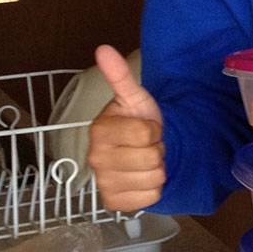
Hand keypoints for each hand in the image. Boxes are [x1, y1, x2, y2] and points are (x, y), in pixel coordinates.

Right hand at [88, 44, 165, 211]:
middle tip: (146, 145)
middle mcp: (95, 159)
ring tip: (144, 159)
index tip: (144, 128)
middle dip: (156, 149)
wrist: (137, 150)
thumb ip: (119, 75)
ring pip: (154, 178)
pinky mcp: (114, 203)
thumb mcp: (134, 97)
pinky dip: (153, 189)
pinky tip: (142, 177)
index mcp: (99, 131)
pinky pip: (150, 197)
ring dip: (157, 168)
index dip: (154, 129)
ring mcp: (103, 183)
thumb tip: (103, 49)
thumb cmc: (135, 120)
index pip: (147, 132)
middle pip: (151, 157)